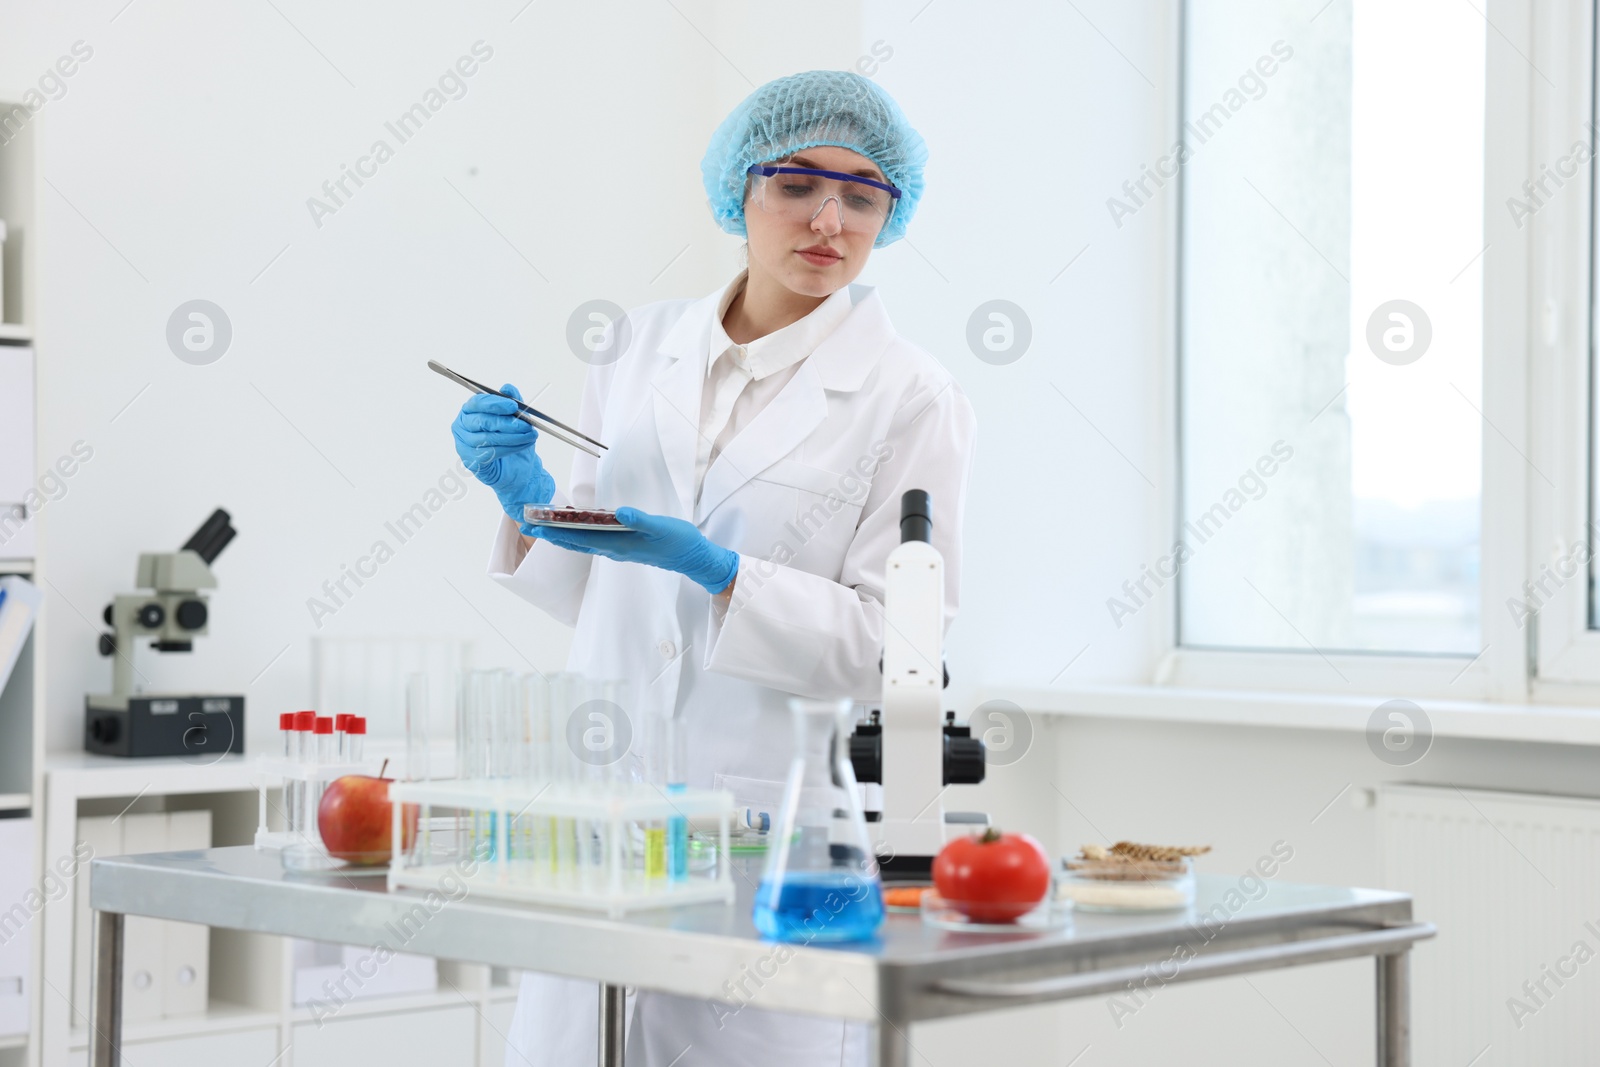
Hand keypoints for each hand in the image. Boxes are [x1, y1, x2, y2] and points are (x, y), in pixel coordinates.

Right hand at [451, 383, 554, 524]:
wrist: (517, 466)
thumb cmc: (512, 438)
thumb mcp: (516, 417)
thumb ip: (512, 401)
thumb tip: (508, 388)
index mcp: (469, 411)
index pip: (477, 403)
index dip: (495, 404)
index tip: (513, 406)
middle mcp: (462, 426)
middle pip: (481, 421)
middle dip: (506, 422)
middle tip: (525, 424)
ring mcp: (464, 444)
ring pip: (488, 438)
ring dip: (513, 436)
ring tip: (530, 435)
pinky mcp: (471, 461)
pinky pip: (491, 452)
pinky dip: (510, 448)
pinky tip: (523, 445)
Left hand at [532, 507, 738, 594]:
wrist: (694, 559)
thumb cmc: (679, 542)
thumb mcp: (662, 528)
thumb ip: (641, 520)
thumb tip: (619, 513)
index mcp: (620, 544)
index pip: (581, 536)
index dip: (557, 530)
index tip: (537, 524)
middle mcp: (615, 549)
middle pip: (576, 541)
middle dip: (551, 533)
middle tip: (527, 524)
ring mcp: (619, 549)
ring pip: (584, 542)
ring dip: (563, 534)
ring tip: (544, 527)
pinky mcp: (625, 546)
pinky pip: (595, 541)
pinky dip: (580, 534)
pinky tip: (576, 528)